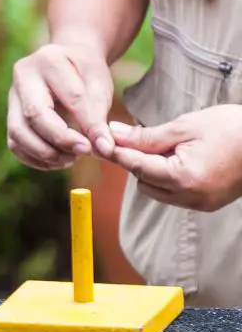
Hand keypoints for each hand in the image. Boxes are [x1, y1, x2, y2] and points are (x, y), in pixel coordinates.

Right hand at [6, 42, 117, 169]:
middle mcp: (23, 77)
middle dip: (60, 139)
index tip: (102, 145)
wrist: (66, 61)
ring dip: (45, 153)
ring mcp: (11, 97)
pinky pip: (14, 144)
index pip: (70, 97)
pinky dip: (35, 158)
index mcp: (50, 61)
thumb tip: (104, 149)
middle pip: (34, 115)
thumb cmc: (85, 72)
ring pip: (18, 133)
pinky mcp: (9, 116)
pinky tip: (57, 160)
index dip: (87, 124)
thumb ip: (99, 116)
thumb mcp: (99, 85)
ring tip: (70, 158)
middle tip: (84, 152)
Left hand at [108, 105, 241, 211]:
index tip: (103, 140)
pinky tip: (181, 159)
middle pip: (143, 181)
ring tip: (170, 147)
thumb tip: (114, 134)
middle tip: (140, 138)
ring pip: (156, 190)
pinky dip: (169, 178)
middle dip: (138, 161)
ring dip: (153, 171)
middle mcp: (191, 197)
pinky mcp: (208, 204)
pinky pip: (174, 194)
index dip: (118, 152)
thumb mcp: (186, 126)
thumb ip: (147, 136)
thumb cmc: (233, 128)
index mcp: (184, 177)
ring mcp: (200, 203)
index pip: (137, 166)